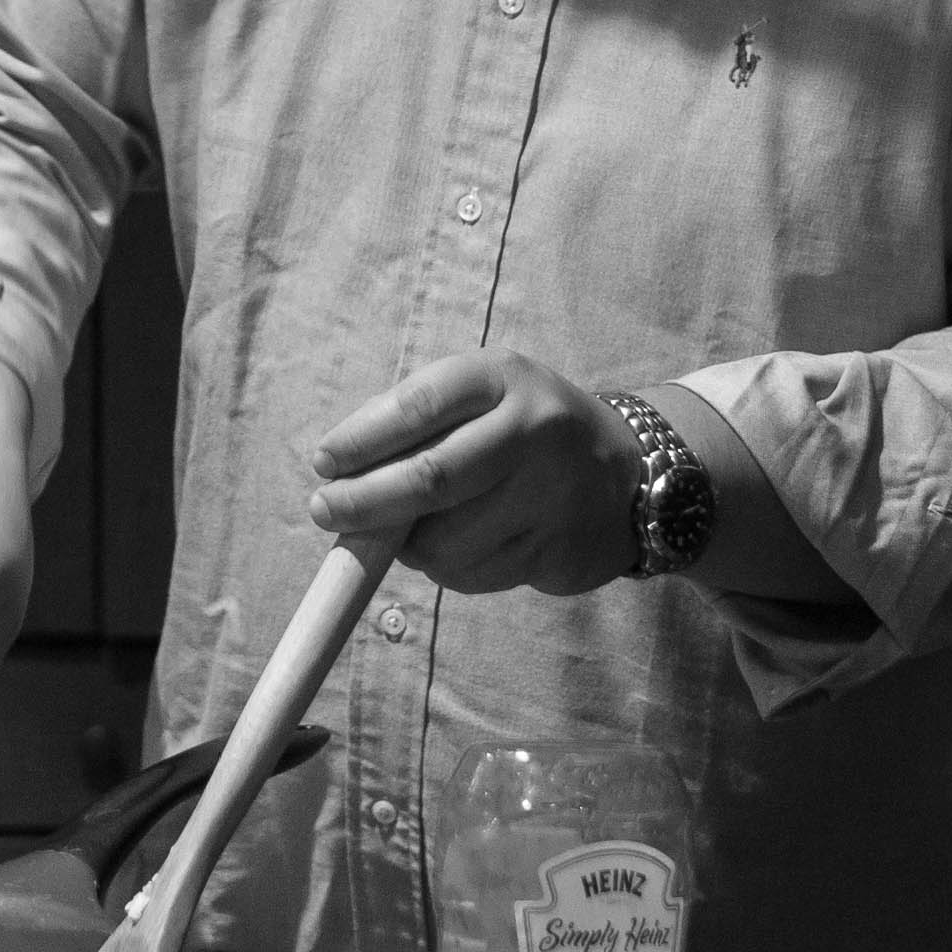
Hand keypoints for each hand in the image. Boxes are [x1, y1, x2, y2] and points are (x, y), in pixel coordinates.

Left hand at [304, 352, 637, 594]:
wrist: (628, 475)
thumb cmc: (526, 431)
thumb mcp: (483, 398)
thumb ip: (417, 422)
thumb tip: (339, 472)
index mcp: (502, 377)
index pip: (418, 406)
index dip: (360, 440)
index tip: (323, 463)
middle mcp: (533, 429)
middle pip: (430, 477)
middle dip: (364, 502)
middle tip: (325, 512)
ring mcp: (550, 493)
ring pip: (446, 539)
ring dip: (407, 546)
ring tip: (405, 534)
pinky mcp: (556, 548)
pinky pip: (474, 574)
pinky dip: (446, 569)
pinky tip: (455, 550)